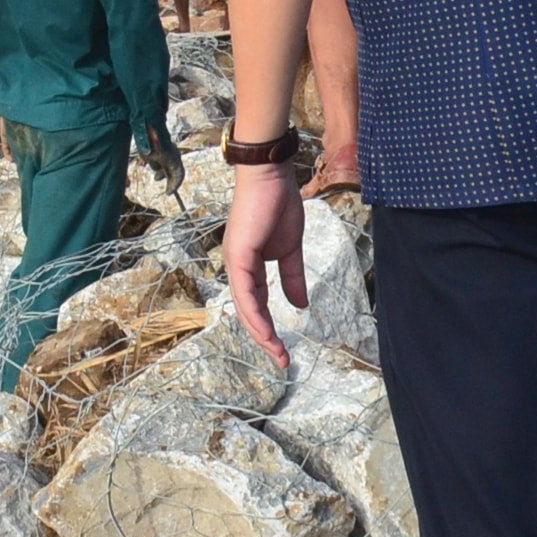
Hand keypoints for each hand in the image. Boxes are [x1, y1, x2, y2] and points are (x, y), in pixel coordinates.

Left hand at [225, 164, 307, 368]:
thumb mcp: (290, 249)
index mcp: (248, 267)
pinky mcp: (239, 256)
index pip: (255, 305)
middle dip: (265, 339)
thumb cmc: (278, 205)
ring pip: (245, 308)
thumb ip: (293, 277)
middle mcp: (237, 268)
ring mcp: (235, 263)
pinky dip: (255, 315)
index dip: (269, 328)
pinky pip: (245, 293)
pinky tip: (267, 332)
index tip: (284, 349)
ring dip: (261, 334)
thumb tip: (300, 304)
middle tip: (282, 360)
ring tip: (278, 353)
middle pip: (247, 312)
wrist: (271, 176)